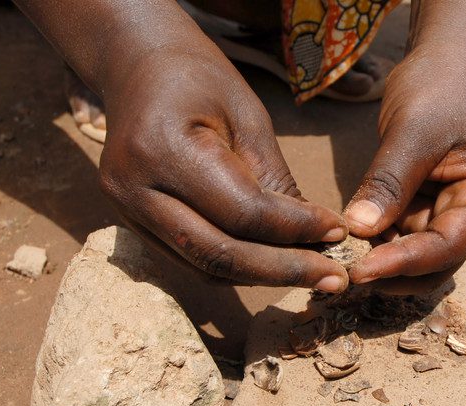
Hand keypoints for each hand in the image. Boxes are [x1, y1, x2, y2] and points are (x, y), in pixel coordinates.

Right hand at [98, 46, 348, 290]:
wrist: (138, 66)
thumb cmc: (200, 79)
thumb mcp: (250, 118)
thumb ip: (276, 180)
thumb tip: (316, 237)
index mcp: (164, 149)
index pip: (244, 212)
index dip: (297, 229)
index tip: (339, 231)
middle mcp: (134, 189)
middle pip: (220, 254)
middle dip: (285, 270)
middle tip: (335, 278)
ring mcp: (126, 212)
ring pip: (205, 267)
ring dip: (264, 275)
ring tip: (314, 272)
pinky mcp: (131, 225)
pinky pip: (192, 261)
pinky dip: (237, 267)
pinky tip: (274, 261)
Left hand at [343, 44, 465, 293]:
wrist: (445, 57)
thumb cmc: (441, 86)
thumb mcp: (413, 132)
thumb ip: (389, 183)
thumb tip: (358, 229)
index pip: (447, 247)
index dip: (404, 262)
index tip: (361, 270)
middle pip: (435, 263)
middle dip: (394, 272)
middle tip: (346, 271)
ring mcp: (447, 211)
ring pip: (414, 254)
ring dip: (380, 258)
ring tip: (341, 255)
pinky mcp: (424, 204)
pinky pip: (400, 234)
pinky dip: (376, 241)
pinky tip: (347, 238)